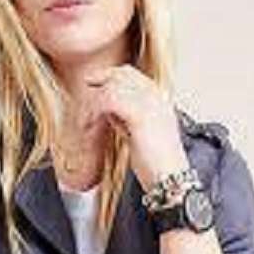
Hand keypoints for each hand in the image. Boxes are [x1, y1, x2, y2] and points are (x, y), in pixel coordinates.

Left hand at [81, 64, 188, 192]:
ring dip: (94, 101)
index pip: (133, 75)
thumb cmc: (156, 166)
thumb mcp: (139, 137)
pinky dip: (94, 111)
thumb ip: (127, 121)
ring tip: (84, 118)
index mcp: (159, 101)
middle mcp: (156, 97)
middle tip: (85, 90)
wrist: (169, 179)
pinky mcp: (139, 115)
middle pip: (123, 74)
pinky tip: (89, 124)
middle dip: (100, 80)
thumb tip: (110, 113)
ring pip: (113, 86)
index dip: (111, 77)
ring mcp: (150, 104)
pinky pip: (109, 100)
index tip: (94, 85)